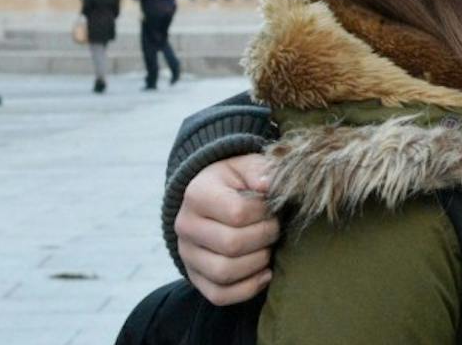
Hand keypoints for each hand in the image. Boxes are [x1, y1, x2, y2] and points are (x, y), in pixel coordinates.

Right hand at [175, 154, 280, 304]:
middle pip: (232, 245)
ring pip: (224, 273)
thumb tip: (268, 184)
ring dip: (258, 263)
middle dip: (265, 237)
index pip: (237, 213)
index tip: (273, 207)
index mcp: (197, 194)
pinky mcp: (194, 276)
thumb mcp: (246, 165)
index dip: (264, 213)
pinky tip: (265, 272)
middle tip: (275, 228)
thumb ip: (259, 170)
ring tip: (269, 247)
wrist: (212, 196)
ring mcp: (187, 255)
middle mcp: (185, 226)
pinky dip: (248, 288)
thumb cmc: (236, 181)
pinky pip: (219, 295)